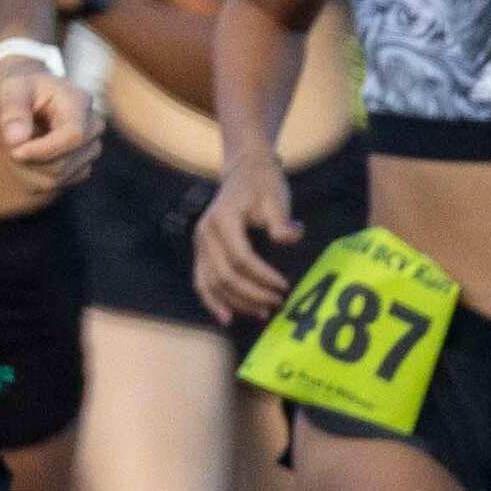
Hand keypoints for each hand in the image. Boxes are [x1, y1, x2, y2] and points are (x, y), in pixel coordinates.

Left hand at [0, 54, 102, 196]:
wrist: (30, 91)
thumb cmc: (21, 87)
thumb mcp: (11, 88)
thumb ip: (12, 111)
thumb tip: (16, 140)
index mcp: (79, 103)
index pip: (74, 136)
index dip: (43, 150)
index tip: (14, 151)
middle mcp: (93, 127)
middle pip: (64, 163)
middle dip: (29, 161)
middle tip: (8, 144)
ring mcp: (90, 148)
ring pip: (58, 178)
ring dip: (28, 170)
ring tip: (15, 148)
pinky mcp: (81, 165)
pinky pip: (57, 184)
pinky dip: (34, 177)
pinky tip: (26, 157)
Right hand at [191, 152, 301, 325]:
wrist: (245, 172)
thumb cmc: (264, 185)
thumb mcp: (276, 198)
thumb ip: (281, 221)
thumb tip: (291, 237)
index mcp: (223, 219)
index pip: (241, 257)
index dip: (262, 276)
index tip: (284, 286)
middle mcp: (205, 233)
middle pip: (225, 275)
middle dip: (252, 294)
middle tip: (279, 303)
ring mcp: (199, 244)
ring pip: (212, 283)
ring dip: (237, 302)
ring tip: (263, 313)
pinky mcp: (201, 252)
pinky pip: (202, 281)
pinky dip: (212, 301)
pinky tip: (226, 318)